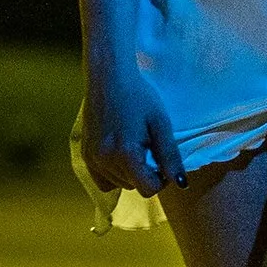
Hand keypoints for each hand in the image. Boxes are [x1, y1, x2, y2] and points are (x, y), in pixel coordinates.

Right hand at [80, 67, 187, 197]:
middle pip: (133, 187)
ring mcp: (91, 158)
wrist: (108, 77)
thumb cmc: (139, 96)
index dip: (161, 179)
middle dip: (145, 174)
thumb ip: (170, 156)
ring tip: (134, 147)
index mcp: (126, 154)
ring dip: (129, 174)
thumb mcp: (160, 124)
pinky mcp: (84, 154)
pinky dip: (113, 173)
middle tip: (148, 147)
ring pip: (118, 184)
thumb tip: (181, 184)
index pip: (148, 189)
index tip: (162, 159)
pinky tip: (119, 154)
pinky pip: (102, 179)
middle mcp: (105, 160)